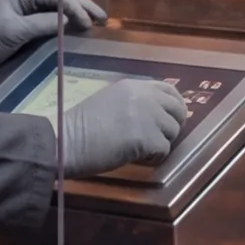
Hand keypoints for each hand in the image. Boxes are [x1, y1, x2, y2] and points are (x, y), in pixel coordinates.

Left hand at [0, 0, 104, 79]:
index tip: (89, 22)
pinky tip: (80, 29)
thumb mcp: (14, 32)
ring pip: (58, 9)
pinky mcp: (26, 24)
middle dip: (82, 7)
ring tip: (97, 23)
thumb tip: (70, 20)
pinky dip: (67, 24)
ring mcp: (26, 10)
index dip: (75, 6)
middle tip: (103, 18)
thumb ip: (43, 24)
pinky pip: (52, 21)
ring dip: (77, 15)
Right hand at [61, 78, 189, 175]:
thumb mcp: (110, 102)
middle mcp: (145, 97)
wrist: (66, 142)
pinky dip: (153, 158)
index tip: (172, 118)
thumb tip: (155, 116)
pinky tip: (136, 158)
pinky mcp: (147, 138)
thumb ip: (133, 103)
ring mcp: (148, 116)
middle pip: (178, 110)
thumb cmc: (80, 127)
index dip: (175, 106)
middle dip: (173, 126)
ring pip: (172, 131)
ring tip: (141, 149)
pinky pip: (164, 150)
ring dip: (161, 143)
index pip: (169, 90)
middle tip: (160, 139)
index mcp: (134, 86)